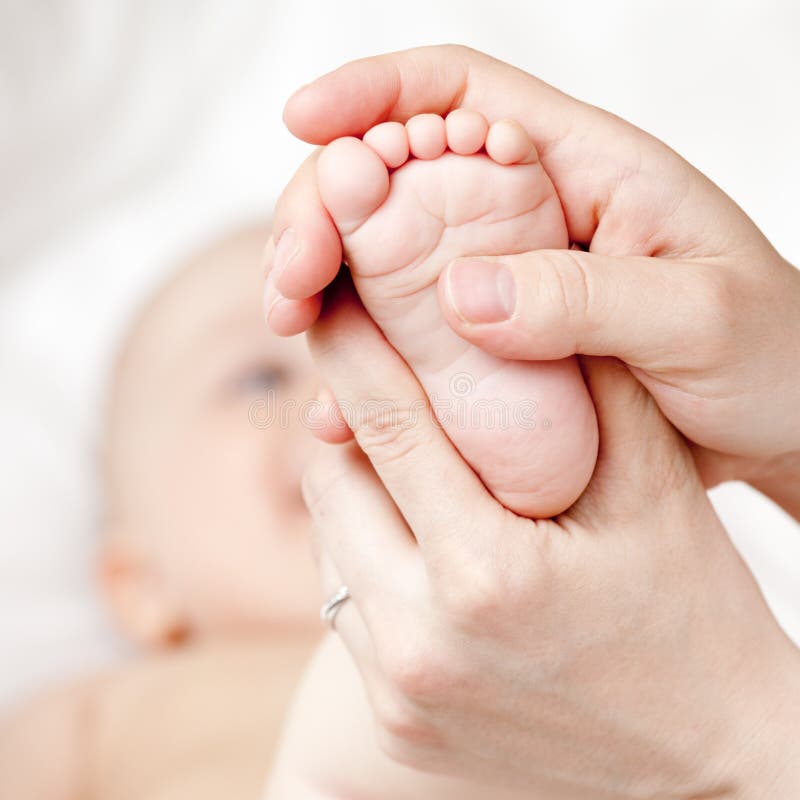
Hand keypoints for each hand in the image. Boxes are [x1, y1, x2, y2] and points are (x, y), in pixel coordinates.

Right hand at [264, 45, 799, 509]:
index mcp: (585, 168)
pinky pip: (413, 338)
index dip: (375, 94)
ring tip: (293, 327)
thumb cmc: (770, 356)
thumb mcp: (702, 318)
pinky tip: (343, 403)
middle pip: (398, 177)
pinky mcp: (495, 344)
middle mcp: (529, 213)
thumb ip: (589, 299)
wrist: (782, 424)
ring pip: (390, 259)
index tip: (304, 122)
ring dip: (328, 286)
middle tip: (287, 280)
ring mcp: (505, 279)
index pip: (460, 91)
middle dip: (324, 211)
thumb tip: (462, 292)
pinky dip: (369, 363)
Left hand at [298, 276, 799, 798]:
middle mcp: (423, 641)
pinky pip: (342, 605)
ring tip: (403, 459)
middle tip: (380, 381)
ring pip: (328, 541)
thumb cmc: (695, 614)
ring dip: (352, 485)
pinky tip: (412, 534)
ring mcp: (400, 691)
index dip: (350, 347)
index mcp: (489, 574)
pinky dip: (360, 553)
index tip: (330, 302)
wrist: (710, 758)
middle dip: (347, 418)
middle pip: (332, 483)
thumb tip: (509, 304)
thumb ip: (584, 387)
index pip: (386, 425)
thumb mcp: (656, 486)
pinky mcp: (395, 722)